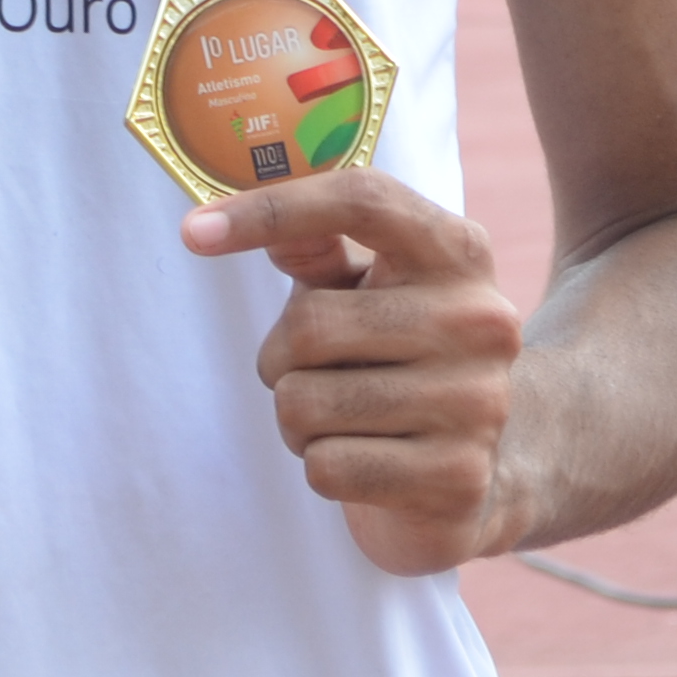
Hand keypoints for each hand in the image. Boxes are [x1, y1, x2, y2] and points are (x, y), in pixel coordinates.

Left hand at [184, 169, 527, 574]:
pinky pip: (326, 467)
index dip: (271, 208)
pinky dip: (322, 468)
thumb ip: (314, 248)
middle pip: (310, 324)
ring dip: (297, 419)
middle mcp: (479, 319)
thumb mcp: (368, 290)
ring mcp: (476, 401)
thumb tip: (234, 216)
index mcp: (458, 251)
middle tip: (312, 374)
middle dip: (281, 359)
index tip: (194, 231)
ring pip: (305, 403)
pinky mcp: (457, 477)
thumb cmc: (399, 358)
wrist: (483, 470)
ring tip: (341, 419)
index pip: (360, 199)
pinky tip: (363, 461)